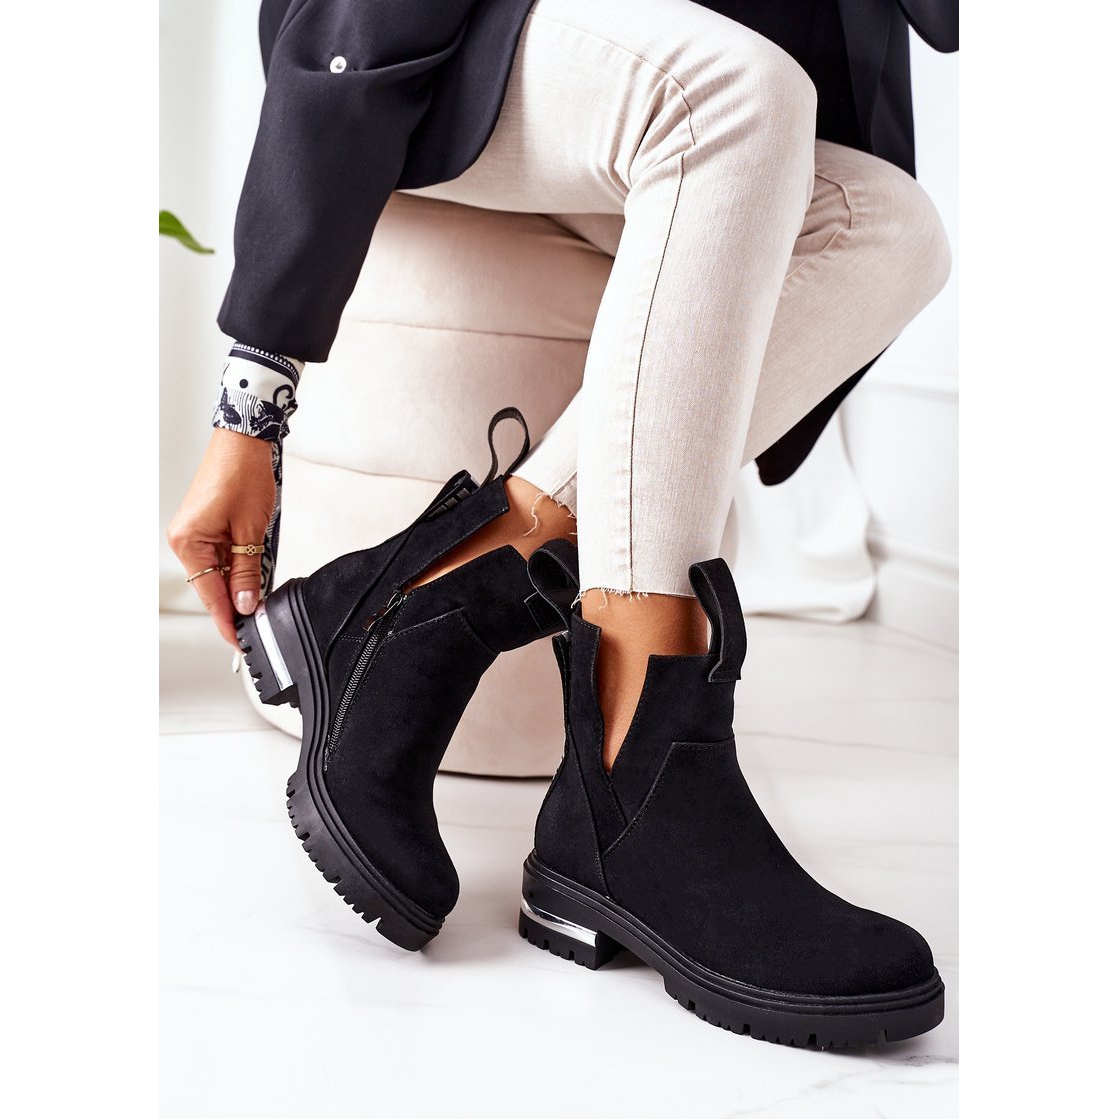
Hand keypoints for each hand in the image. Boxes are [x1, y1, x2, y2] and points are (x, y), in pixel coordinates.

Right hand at [168, 428, 275, 648]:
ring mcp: (193, 533)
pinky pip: (219, 557)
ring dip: (238, 583)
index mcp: (189, 542)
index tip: (241, 642)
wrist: (244, 442)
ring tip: (259, 593)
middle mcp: (185, 540)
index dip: (227, 621)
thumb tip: (244, 604)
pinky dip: (236, 567)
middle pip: (211, 587)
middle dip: (235, 603)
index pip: (210, 595)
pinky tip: (252, 571)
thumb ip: (247, 571)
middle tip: (258, 623)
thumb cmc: (244, 475)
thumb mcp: (252, 531)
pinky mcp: (204, 527)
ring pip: (217, 573)